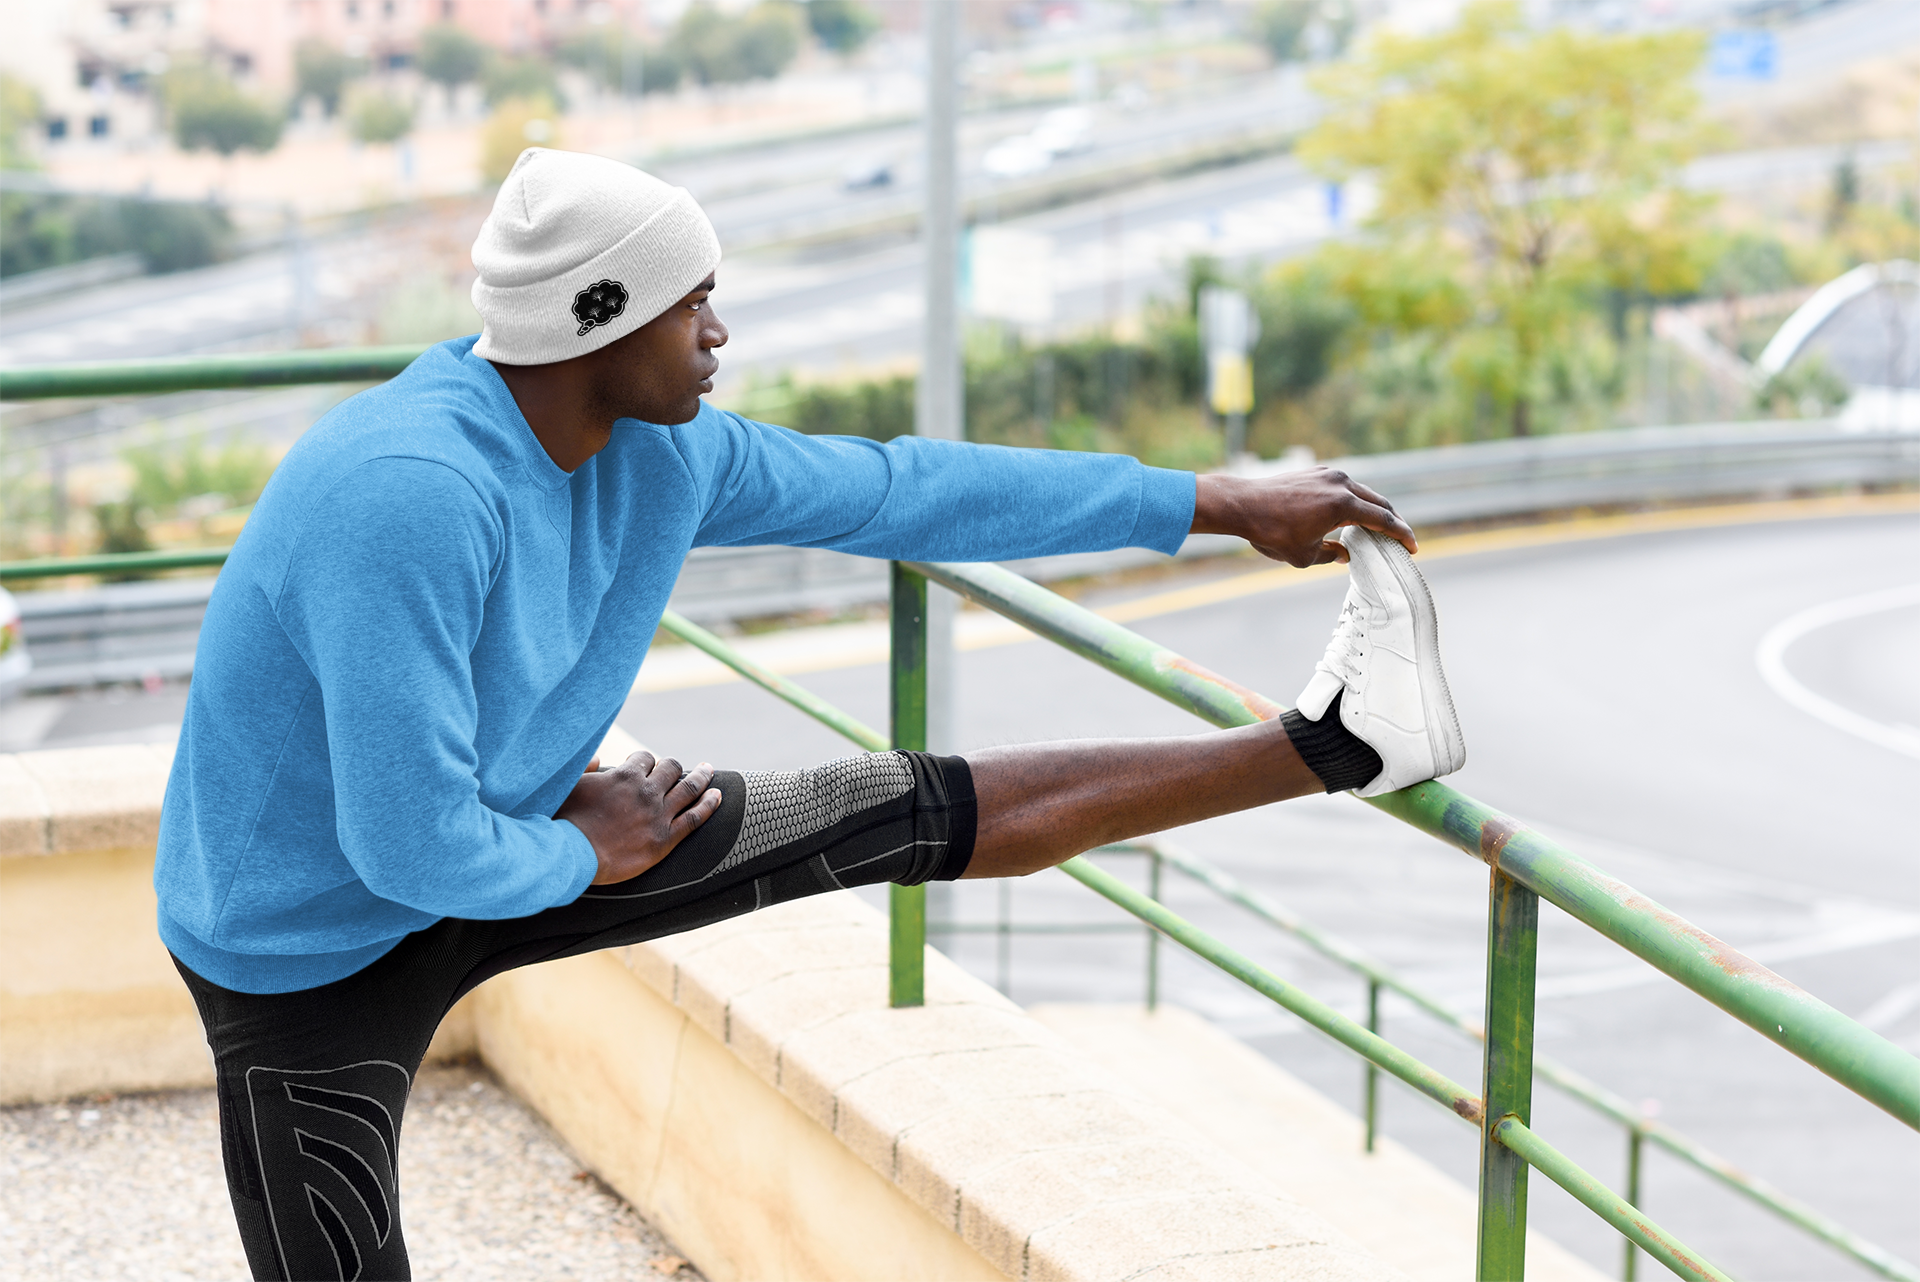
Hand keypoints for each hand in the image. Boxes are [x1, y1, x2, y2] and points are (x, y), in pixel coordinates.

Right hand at [555, 751, 722, 884]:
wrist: (572, 855)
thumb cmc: (565, 821)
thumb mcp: (569, 786)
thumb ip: (585, 769)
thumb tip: (597, 759)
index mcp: (625, 776)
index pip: (645, 758)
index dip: (646, 761)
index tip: (646, 766)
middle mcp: (646, 791)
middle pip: (670, 768)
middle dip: (674, 766)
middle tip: (678, 768)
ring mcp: (658, 815)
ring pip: (688, 788)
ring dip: (702, 776)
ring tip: (709, 770)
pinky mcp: (664, 839)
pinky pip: (695, 817)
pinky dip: (709, 804)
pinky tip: (717, 796)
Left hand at [1190, 469, 1416, 567]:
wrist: (1242, 504)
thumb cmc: (1271, 532)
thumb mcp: (1304, 556)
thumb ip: (1331, 555)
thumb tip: (1345, 554)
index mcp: (1343, 504)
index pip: (1383, 520)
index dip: (1402, 535)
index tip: (1413, 547)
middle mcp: (1340, 483)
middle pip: (1378, 502)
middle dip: (1392, 521)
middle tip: (1401, 538)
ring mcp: (1327, 474)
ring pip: (1361, 492)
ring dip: (1372, 509)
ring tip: (1378, 527)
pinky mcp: (1315, 472)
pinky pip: (1343, 487)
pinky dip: (1353, 500)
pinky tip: (1351, 514)